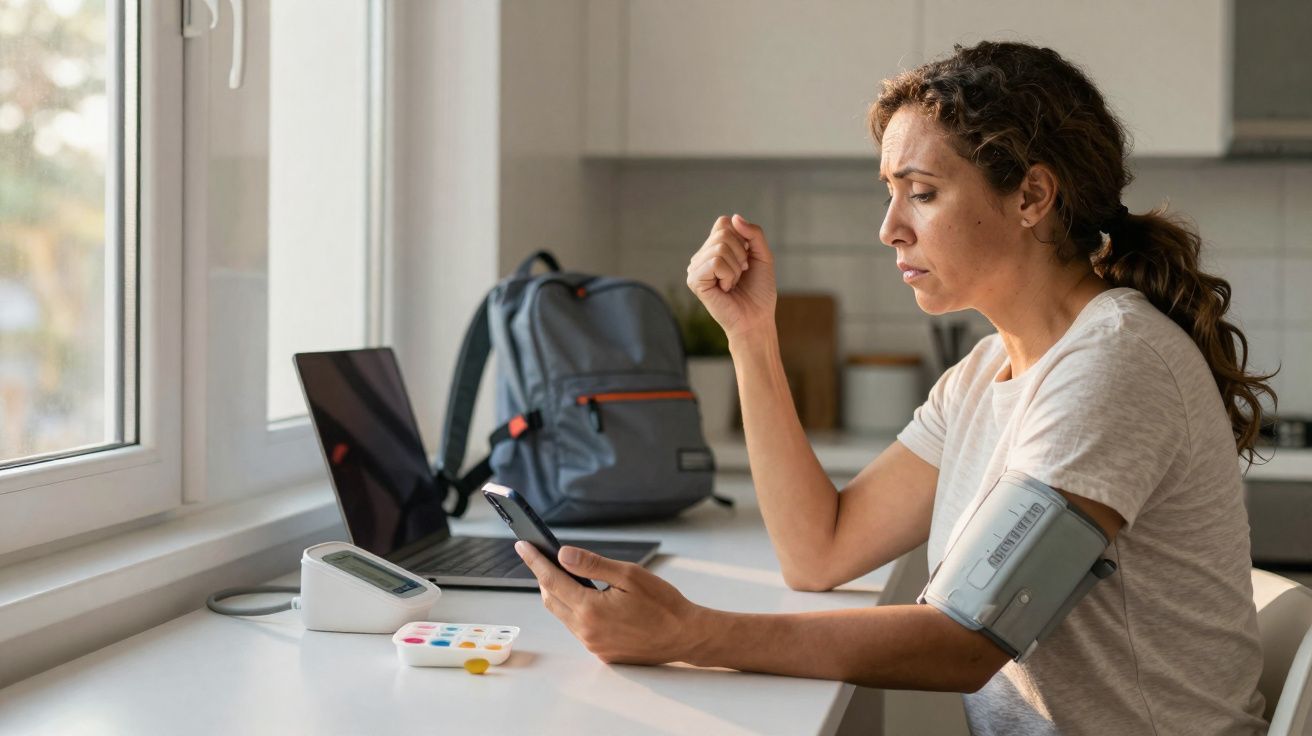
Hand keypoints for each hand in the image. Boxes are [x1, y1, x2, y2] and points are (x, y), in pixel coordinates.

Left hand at [515, 542, 705, 664]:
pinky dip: (575, 609)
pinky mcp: (601, 652)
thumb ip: (593, 564)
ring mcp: (593, 645)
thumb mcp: (629, 575)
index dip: (535, 560)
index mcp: (591, 610)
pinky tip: (586, 597)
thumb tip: (562, 554)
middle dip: (544, 577)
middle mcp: (586, 631)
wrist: (685, 636)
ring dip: (560, 594)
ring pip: (563, 615)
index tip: (523, 545)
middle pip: (551, 599)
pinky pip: (578, 627)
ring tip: (564, 573)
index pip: (552, 580)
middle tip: (543, 556)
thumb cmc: (663, 604)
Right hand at [686, 214, 776, 340]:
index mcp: (714, 248)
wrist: (756, 318)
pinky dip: (729, 275)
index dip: (741, 238)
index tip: (746, 260)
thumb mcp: (762, 255)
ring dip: (736, 267)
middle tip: (741, 274)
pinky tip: (725, 289)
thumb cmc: (759, 290)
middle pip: (723, 233)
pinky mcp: (694, 281)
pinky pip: (716, 262)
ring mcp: (695, 268)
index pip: (723, 223)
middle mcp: (701, 256)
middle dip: (741, 254)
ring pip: (720, 247)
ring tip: (733, 283)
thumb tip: (734, 217)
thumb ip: (753, 233)